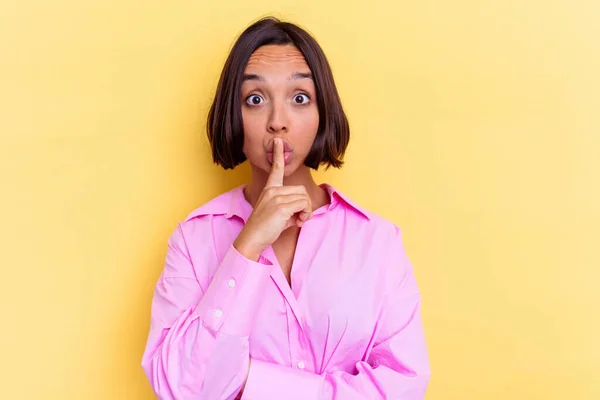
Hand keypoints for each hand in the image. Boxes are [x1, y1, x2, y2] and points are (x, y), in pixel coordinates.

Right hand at [233, 138, 312, 260]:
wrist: (252, 239)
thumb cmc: (264, 229)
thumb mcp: (278, 215)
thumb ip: (290, 209)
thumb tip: (303, 213)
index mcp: (269, 189)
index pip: (276, 168)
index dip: (278, 154)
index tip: (278, 140)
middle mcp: (272, 191)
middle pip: (301, 190)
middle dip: (305, 204)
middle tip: (300, 217)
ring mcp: (276, 198)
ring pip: (304, 198)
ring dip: (306, 211)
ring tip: (298, 221)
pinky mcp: (281, 207)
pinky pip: (303, 205)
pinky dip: (305, 215)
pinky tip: (298, 223)